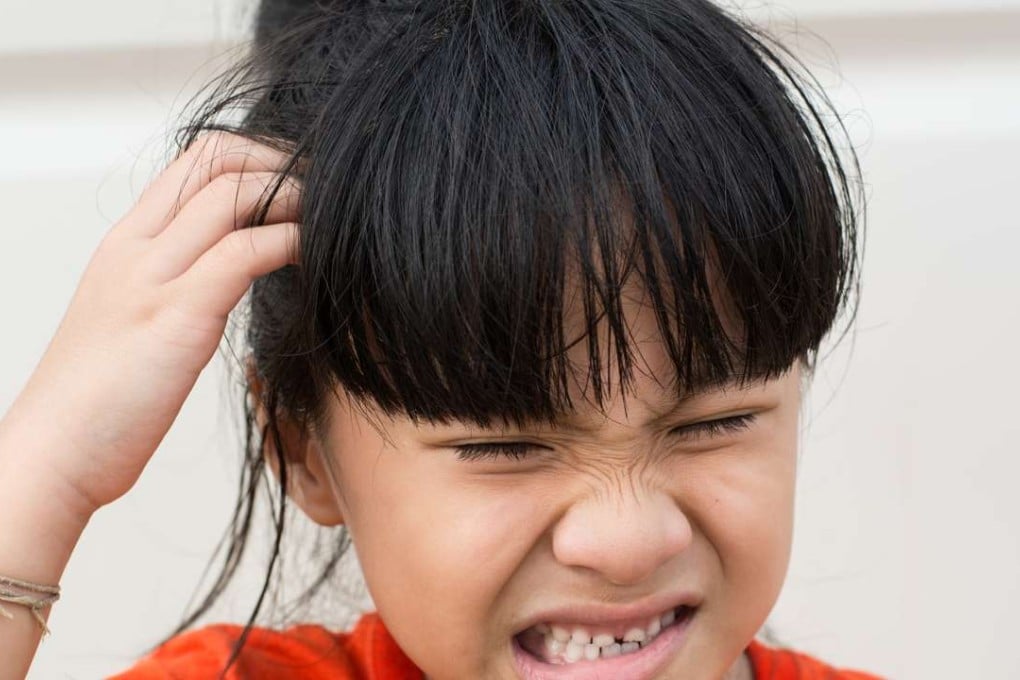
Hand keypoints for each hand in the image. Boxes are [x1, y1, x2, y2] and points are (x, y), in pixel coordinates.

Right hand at [2, 132, 300, 519]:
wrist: (54, 453)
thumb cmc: (99, 399)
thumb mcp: (133, 318)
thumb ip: (173, 283)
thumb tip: (230, 273)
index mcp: (126, 243)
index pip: (194, 160)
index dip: (257, 156)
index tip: (300, 181)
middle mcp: (137, 246)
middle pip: (217, 159)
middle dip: (283, 162)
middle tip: (328, 190)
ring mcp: (154, 276)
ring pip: (234, 193)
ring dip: (295, 196)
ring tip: (332, 218)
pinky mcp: (177, 314)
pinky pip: (245, 252)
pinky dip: (292, 242)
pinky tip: (318, 256)